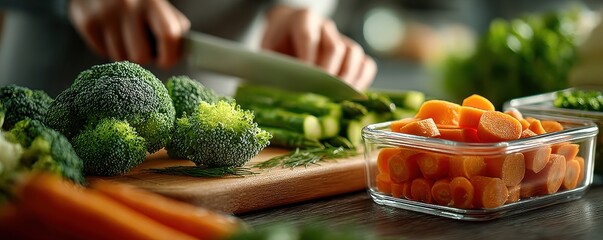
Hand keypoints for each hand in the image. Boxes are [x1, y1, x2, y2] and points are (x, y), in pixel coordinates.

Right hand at [69, 0, 189, 67]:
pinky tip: (111, 33)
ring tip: (125, 36)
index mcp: (152, 1)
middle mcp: (128, 6)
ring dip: (125, 52)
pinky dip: (108, 48)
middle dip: (144, 56)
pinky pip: (102, 53)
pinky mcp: (86, 21)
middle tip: (143, 46)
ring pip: (121, 58)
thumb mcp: (157, 3)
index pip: (168, 36)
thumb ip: (172, 24)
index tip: (167, 59)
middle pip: (141, 56)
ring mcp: (105, 14)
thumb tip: (183, 50)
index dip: (170, 55)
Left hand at [261, 5, 376, 89]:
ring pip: (354, 54)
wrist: (288, 35)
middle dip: (328, 73)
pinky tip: (349, 95)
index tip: (304, 81)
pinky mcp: (352, 53)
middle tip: (320, 94)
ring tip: (336, 97)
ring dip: (347, 78)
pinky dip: (361, 80)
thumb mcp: (269, 53)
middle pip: (334, 47)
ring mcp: (342, 38)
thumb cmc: (278, 47)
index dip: (307, 60)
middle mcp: (325, 27)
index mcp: (303, 20)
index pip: (308, 37)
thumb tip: (278, 92)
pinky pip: (366, 64)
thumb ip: (274, 67)